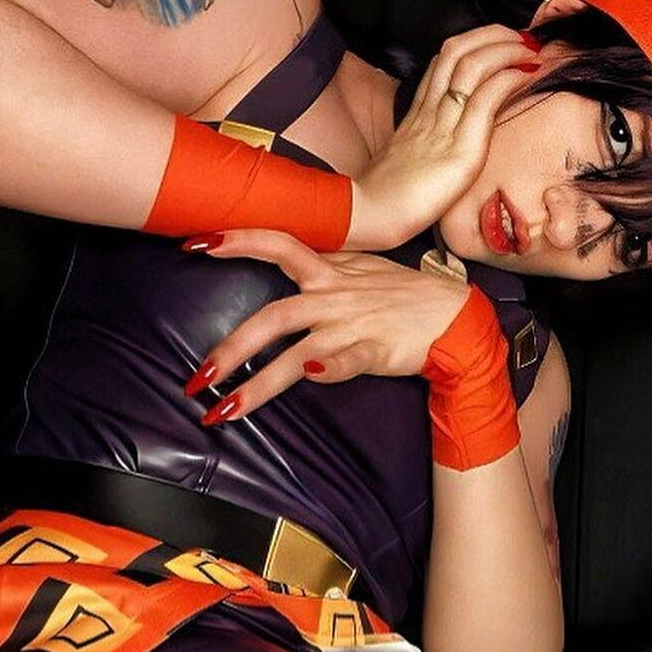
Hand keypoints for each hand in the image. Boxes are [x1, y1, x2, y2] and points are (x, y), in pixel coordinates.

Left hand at [181, 229, 473, 422]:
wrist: (454, 318)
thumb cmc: (405, 297)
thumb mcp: (361, 271)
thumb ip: (322, 268)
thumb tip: (286, 259)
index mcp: (329, 272)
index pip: (277, 245)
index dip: (237, 240)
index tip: (196, 243)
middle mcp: (333, 297)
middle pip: (272, 317)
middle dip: (230, 348)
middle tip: (198, 377)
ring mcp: (352, 326)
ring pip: (295, 351)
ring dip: (257, 383)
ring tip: (224, 410)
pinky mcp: (374, 352)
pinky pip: (346, 361)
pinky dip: (327, 369)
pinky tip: (309, 377)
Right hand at [345, 25, 542, 251]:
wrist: (368, 216)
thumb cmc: (384, 202)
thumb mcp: (405, 166)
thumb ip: (424, 148)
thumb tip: (446, 147)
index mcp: (416, 115)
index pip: (442, 63)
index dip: (473, 44)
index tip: (498, 44)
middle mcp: (428, 112)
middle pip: (456, 51)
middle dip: (492, 35)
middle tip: (520, 38)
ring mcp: (442, 128)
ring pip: (472, 66)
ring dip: (506, 50)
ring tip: (529, 52)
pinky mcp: (459, 150)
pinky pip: (486, 100)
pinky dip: (510, 79)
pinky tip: (525, 76)